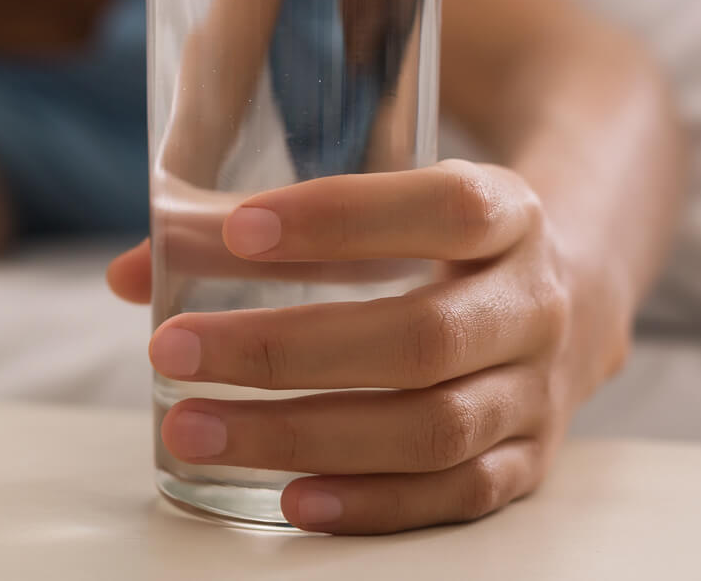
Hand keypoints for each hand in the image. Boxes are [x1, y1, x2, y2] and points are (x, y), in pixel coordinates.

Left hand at [107, 160, 631, 533]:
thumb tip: (130, 275)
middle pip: (420, 337)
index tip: (239, 230)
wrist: (570, 288)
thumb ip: (254, 225)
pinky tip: (286, 498)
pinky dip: (370, 502)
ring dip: (302, 434)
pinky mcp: (527, 461)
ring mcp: (536, 391)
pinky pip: (454, 494)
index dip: (343, 219)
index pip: (443, 208)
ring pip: (431, 428)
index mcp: (507, 211)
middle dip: (283, 351)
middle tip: (172, 350)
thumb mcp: (381, 197)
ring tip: (192, 430)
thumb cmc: (432, 235)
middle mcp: (532, 303)